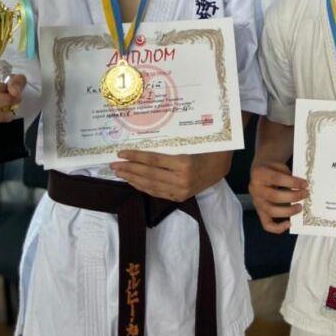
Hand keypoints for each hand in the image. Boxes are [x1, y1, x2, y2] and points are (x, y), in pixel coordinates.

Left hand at [110, 149, 229, 200]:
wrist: (222, 166)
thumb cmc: (207, 148)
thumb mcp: (191, 141)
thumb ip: (171, 143)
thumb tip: (145, 139)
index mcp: (184, 163)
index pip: (153, 160)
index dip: (136, 157)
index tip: (121, 153)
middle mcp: (181, 179)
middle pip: (149, 174)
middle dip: (129, 169)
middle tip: (113, 164)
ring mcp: (181, 190)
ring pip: (151, 185)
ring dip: (132, 179)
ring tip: (119, 173)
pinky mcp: (180, 197)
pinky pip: (157, 192)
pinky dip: (143, 187)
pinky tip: (133, 181)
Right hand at [249, 161, 308, 233]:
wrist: (260, 171)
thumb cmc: (273, 168)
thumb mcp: (279, 165)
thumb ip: (288, 175)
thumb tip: (302, 188)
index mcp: (259, 174)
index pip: (277, 179)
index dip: (293, 182)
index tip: (305, 184)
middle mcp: (255, 189)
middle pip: (274, 196)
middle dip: (293, 196)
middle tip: (306, 194)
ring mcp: (256, 202)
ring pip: (271, 211)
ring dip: (289, 211)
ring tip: (300, 207)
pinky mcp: (259, 212)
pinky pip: (267, 224)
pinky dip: (278, 227)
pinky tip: (289, 223)